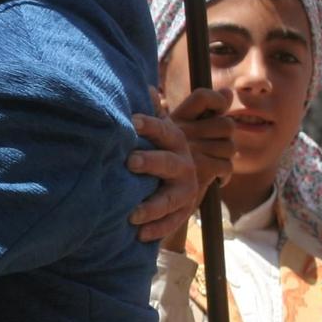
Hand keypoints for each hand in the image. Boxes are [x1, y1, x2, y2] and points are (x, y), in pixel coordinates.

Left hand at [128, 88, 232, 244]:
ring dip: (152, 206)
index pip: (165, 130)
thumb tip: (145, 86)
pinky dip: (158, 229)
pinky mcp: (184, 209)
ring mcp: (186, 188)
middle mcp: (184, 163)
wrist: (191, 169)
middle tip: (130, 162)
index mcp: (176, 140)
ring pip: (170, 198)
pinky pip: (172, 222)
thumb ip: (153, 110)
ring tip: (131, 214)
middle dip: (151, 162)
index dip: (150, 125)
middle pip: (169, 163)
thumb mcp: (160, 125)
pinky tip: (140, 235)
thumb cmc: (163, 144)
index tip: (131, 121)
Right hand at [167, 86, 233, 191]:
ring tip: (210, 163)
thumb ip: (205, 110)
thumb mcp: (177, 130)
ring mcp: (191, 151)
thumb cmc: (162, 160)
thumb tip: (229, 92)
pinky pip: (225, 167)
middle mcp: (182, 131)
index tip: (219, 109)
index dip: (217, 100)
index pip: (203, 97)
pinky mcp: (199, 170)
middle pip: (226, 125)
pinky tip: (214, 178)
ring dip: (223, 157)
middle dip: (225, 137)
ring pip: (229, 148)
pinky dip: (223, 175)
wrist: (147, 196)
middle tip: (213, 146)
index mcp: (176, 119)